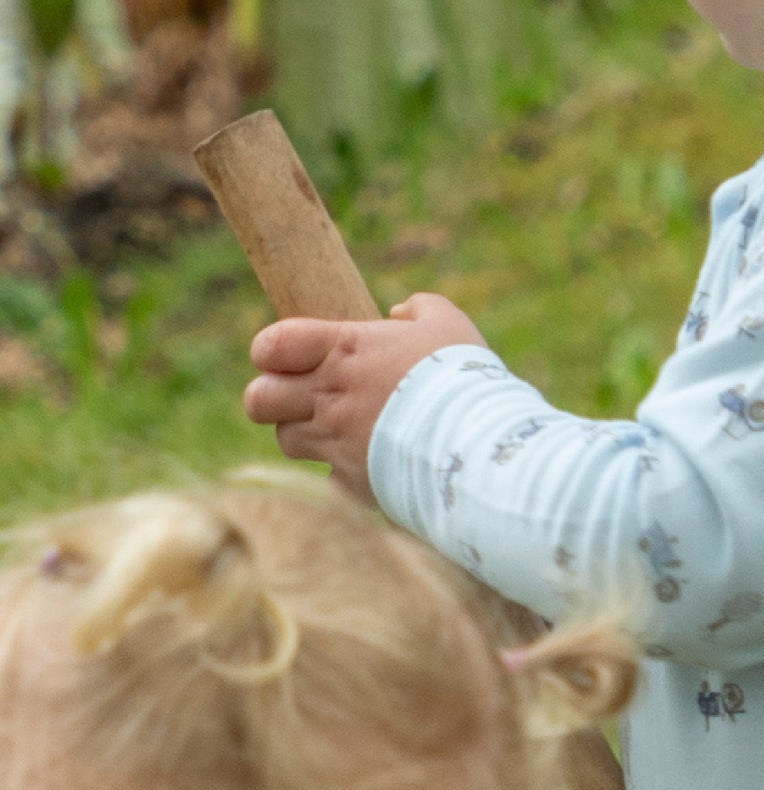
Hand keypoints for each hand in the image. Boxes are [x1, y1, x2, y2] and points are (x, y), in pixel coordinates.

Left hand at [243, 293, 488, 495]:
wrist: (479, 442)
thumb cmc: (464, 377)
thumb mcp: (448, 324)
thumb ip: (420, 308)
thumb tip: (398, 312)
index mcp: (344, 349)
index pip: (270, 346)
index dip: (270, 352)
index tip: (289, 357)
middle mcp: (329, 395)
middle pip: (258, 399)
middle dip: (273, 398)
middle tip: (303, 397)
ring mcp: (335, 441)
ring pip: (286, 440)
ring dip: (304, 434)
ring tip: (337, 430)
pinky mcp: (350, 480)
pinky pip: (325, 477)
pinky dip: (339, 472)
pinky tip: (368, 464)